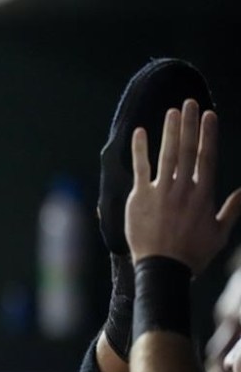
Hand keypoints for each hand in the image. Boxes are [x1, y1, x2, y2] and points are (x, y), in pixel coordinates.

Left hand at [125, 99, 240, 273]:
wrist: (163, 269)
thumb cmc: (192, 254)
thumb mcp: (219, 233)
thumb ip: (231, 210)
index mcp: (203, 194)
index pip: (207, 157)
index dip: (208, 134)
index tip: (210, 115)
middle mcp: (184, 188)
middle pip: (187, 149)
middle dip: (190, 124)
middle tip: (190, 103)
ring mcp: (161, 191)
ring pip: (166, 154)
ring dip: (169, 130)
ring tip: (172, 111)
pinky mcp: (140, 198)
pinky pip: (140, 168)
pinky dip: (140, 150)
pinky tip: (139, 132)